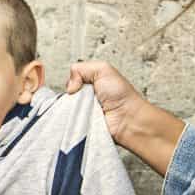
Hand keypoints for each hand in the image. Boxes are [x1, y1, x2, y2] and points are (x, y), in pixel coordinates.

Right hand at [65, 60, 183, 175]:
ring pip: (66, 109)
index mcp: (90, 83)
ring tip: (83, 108)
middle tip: (82, 97)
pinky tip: (80, 117)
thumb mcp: (102, 69)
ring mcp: (83, 112)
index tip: (78, 85)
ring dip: (72, 108)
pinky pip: (70, 122)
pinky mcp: (82, 125)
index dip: (72, 82)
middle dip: (71, 95)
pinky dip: (72, 119)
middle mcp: (85, 97)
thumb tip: (70, 87)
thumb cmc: (121, 95)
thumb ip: (81, 69)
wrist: (128, 119)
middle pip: (66, 95)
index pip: (70, 81)